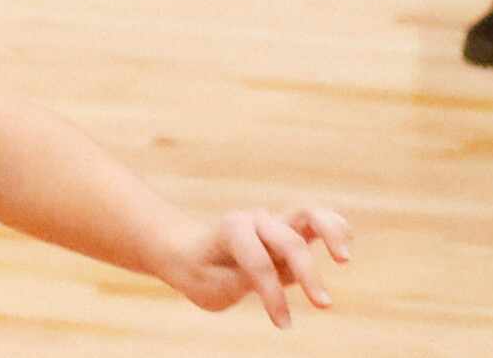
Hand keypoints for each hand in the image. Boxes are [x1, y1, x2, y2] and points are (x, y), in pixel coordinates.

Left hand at [155, 206, 350, 327]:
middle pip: (287, 241)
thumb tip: (268, 282)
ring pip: (308, 214)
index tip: (283, 325)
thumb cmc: (201, 274)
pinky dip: (335, 228)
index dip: (272, 294)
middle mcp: (256, 221)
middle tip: (324, 306)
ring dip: (330, 233)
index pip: (258, 261)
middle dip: (307, 273)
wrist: (192, 253)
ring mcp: (276, 222)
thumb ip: (236, 280)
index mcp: (230, 230)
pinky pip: (318, 220)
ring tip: (344, 259)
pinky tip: (346, 246)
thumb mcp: (207, 286)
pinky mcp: (293, 230)